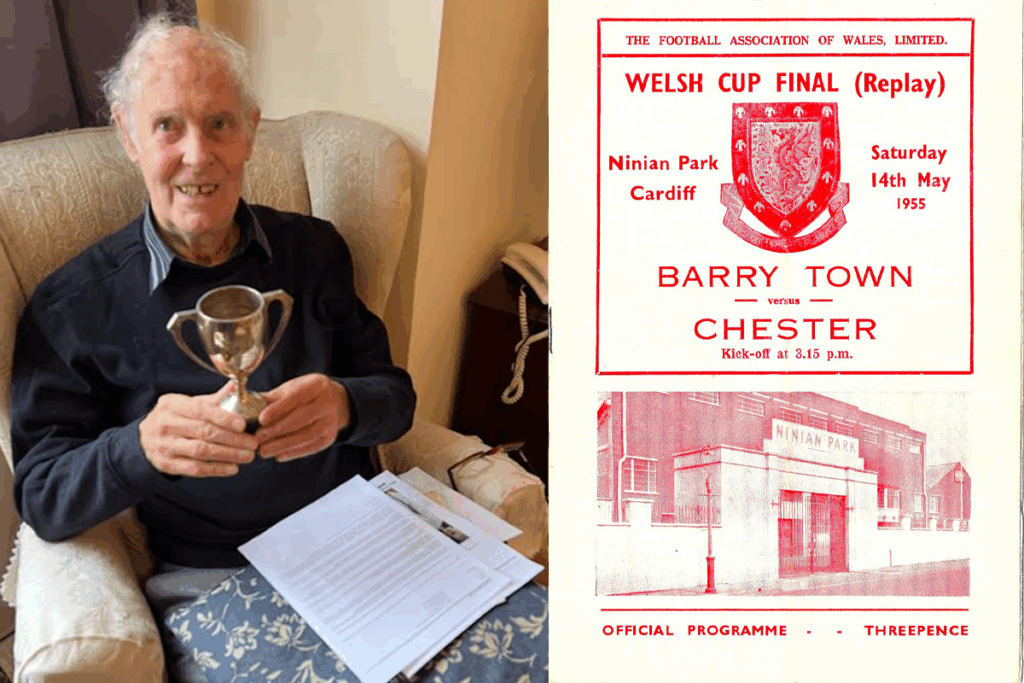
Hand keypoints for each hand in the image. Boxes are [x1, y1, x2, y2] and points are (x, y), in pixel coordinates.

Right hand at [139, 383, 257, 476]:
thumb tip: (235, 387)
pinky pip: (194, 468)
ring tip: (248, 456)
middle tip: (253, 443)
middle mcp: (164, 424)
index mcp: (171, 404)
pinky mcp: (166, 464)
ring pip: (201, 451)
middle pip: (203, 431)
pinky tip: (233, 468)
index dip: (223, 417)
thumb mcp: (187, 403)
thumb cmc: (174, 418)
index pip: (200, 409)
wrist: (144, 438)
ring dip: (228, 454)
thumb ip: (212, 399)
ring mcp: (164, 446)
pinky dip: (216, 469)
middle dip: (232, 438)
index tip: (243, 424)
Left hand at [255, 374, 349, 461]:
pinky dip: (293, 453)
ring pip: (305, 435)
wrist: (335, 403)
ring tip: (264, 451)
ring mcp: (331, 422)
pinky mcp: (330, 438)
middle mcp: (328, 403)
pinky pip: (310, 447)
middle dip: (277, 430)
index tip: (261, 419)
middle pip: (301, 418)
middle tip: (257, 438)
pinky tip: (279, 456)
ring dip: (282, 445)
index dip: (278, 409)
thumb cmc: (305, 395)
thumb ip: (270, 397)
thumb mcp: (291, 389)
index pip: (296, 397)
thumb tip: (242, 402)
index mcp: (317, 385)